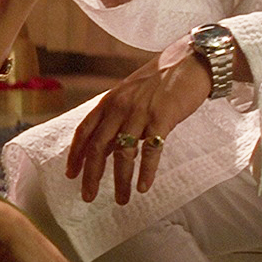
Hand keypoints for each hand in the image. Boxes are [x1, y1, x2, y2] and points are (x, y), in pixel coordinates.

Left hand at [65, 34, 210, 203]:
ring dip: (120, 180)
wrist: (190, 62)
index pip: (84, 130)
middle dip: (91, 175)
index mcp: (110, 100)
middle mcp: (120, 107)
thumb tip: (108, 148)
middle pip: (99, 146)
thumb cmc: (161, 80)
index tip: (71, 174)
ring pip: (124, 153)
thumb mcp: (131, 94)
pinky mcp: (162, 118)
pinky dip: (146, 171)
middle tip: (88, 196)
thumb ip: (117, 118)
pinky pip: (151, 150)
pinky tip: (143, 187)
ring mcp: (141, 112)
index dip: (75, 154)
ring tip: (121, 199)